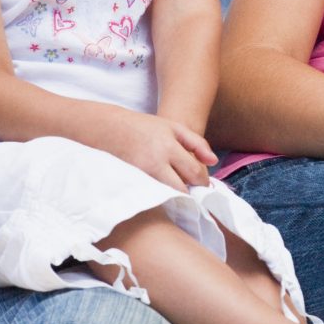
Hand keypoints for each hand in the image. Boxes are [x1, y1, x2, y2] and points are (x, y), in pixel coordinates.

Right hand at [95, 110, 216, 190]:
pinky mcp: (131, 184)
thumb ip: (197, 143)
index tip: (202, 183)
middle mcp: (155, 163)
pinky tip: (161, 190)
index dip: (203, 181)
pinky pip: (152, 196)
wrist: (109, 129)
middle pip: (182, 189)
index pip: (194, 173)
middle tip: (191, 190)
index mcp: (169, 147)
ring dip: (175, 195)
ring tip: (176, 187)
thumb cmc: (145, 127)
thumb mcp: (174, 127)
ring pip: (167, 196)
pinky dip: (160, 195)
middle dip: (190, 192)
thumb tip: (214, 161)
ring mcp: (141, 176)